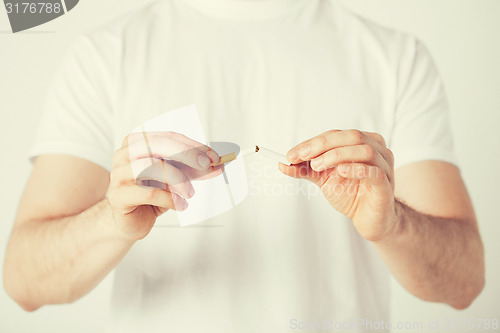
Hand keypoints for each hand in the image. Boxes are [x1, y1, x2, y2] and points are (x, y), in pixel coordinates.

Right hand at [107, 131, 222, 239]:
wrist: (132, 220)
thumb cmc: (153, 194)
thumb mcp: (177, 177)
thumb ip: (194, 169)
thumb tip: (217, 164)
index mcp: (137, 142)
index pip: (168, 137)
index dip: (192, 145)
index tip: (213, 157)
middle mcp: (124, 154)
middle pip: (156, 145)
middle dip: (185, 153)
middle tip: (205, 165)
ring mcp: (119, 174)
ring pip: (149, 167)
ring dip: (177, 179)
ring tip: (190, 193)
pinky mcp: (118, 196)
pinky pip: (147, 193)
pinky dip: (169, 198)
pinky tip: (180, 205)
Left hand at [280, 129, 396, 241]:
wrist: (369, 220)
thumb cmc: (350, 193)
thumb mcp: (324, 178)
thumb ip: (306, 169)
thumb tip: (283, 163)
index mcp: (362, 142)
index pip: (335, 135)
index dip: (312, 142)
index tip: (291, 154)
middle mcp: (377, 149)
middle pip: (351, 136)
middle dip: (322, 145)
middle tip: (301, 157)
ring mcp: (384, 166)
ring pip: (364, 150)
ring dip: (337, 155)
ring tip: (317, 166)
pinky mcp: (386, 185)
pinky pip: (374, 172)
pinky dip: (356, 168)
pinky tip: (341, 171)